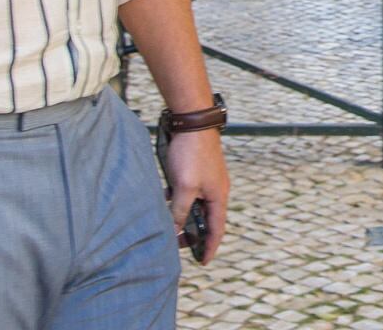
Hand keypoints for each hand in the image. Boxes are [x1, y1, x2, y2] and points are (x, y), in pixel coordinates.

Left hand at [163, 128, 231, 263]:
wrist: (192, 121)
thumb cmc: (191, 154)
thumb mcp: (184, 187)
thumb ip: (179, 210)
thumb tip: (174, 230)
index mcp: (218, 196)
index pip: (217, 229)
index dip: (210, 247)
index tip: (203, 262)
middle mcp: (216, 189)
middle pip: (207, 218)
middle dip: (195, 233)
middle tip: (180, 245)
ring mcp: (207, 178)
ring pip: (196, 204)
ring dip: (184, 216)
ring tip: (170, 226)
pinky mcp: (197, 168)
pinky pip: (189, 191)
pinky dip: (179, 200)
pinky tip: (165, 200)